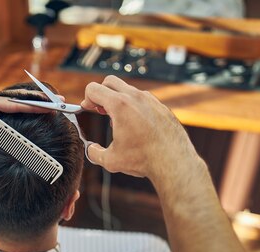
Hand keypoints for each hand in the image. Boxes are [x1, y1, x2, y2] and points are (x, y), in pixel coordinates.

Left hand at [0, 92, 58, 151]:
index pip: (10, 103)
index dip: (29, 105)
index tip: (46, 107)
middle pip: (17, 100)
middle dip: (39, 101)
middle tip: (59, 103)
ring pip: (16, 105)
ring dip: (35, 105)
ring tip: (53, 107)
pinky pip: (11, 113)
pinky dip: (25, 112)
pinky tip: (36, 116)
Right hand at [81, 76, 199, 183]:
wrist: (174, 161)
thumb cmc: (144, 159)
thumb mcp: (111, 160)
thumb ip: (94, 153)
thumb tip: (91, 150)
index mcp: (120, 105)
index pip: (94, 89)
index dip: (86, 98)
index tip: (88, 108)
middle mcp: (136, 97)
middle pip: (110, 81)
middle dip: (101, 94)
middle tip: (100, 110)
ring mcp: (150, 100)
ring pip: (127, 89)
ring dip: (118, 100)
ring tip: (118, 121)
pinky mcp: (161, 106)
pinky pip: (143, 99)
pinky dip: (134, 106)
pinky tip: (135, 125)